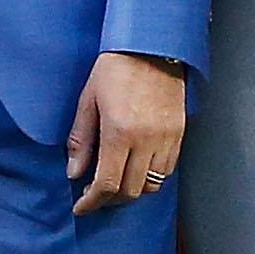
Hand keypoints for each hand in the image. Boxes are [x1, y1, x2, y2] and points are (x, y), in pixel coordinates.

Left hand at [68, 52, 186, 213]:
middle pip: (131, 191)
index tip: (81, 207)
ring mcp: (167, 138)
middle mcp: (147, 140)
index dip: (92, 202)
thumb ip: (81, 141)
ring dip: (131, 191)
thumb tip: (74, 173)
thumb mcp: (87, 102)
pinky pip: (167, 170)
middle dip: (110, 200)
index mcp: (120, 132)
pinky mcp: (180, 134)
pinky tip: (135, 170)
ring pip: (152, 185)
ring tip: (114, 184)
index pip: (107, 184)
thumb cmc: (114, 69)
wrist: (151, 46)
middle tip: (94, 197)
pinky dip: (150, 178)